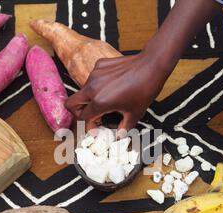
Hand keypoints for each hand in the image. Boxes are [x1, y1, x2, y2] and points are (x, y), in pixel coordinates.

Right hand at [65, 0, 222, 135]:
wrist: (151, 65)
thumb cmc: (144, 90)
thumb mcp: (134, 114)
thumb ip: (123, 128)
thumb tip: (118, 137)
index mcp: (100, 102)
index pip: (83, 119)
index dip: (89, 127)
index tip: (96, 128)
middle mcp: (92, 88)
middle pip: (71, 104)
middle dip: (78, 113)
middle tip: (91, 116)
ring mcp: (94, 74)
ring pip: (82, 91)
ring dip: (90, 99)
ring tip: (107, 101)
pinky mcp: (99, 65)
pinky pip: (92, 78)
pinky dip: (98, 85)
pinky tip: (113, 86)